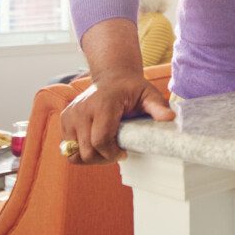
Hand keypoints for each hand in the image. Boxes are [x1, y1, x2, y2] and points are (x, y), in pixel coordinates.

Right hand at [60, 71, 174, 164]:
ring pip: (73, 153)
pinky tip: (95, 144)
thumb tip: (169, 118)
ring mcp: (70, 115)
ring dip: (90, 157)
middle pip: (87, 151)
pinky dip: (80, 151)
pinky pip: (67, 148)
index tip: (124, 153)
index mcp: (102, 104)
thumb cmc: (131, 88)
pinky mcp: (64, 120)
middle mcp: (82, 110)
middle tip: (117, 153)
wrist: (112, 76)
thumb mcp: (148, 93)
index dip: (112, 154)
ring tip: (106, 150)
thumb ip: (157, 107)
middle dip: (103, 158)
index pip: (101, 141)